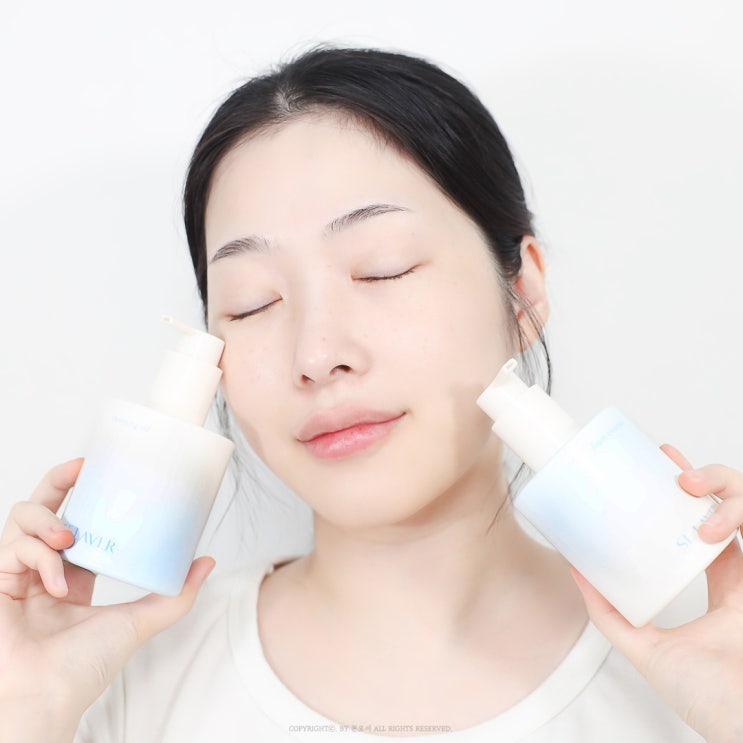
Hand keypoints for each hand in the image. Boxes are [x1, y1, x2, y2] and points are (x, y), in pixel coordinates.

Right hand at [0, 459, 214, 739]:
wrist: (49, 698)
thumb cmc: (85, 667)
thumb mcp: (139, 621)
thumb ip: (174, 595)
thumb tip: (207, 561)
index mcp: (75, 573)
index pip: (76, 520)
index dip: (85, 493)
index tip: (107, 470)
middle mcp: (45, 568)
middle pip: (42, 506)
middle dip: (58, 480)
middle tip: (83, 467)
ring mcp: (18, 574)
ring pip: (20, 518)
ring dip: (47, 520)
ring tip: (69, 539)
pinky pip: (12, 550)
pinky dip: (38, 560)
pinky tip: (58, 583)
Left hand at [572, 444, 742, 742]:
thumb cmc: (708, 700)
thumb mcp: (645, 649)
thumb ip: (610, 613)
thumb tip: (573, 568)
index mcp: (716, 589)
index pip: (701, 527)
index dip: (683, 494)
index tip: (655, 466)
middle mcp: (740, 576)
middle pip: (727, 507)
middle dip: (702, 473)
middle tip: (667, 459)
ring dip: (720, 484)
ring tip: (686, 484)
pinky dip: (738, 517)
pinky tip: (710, 528)